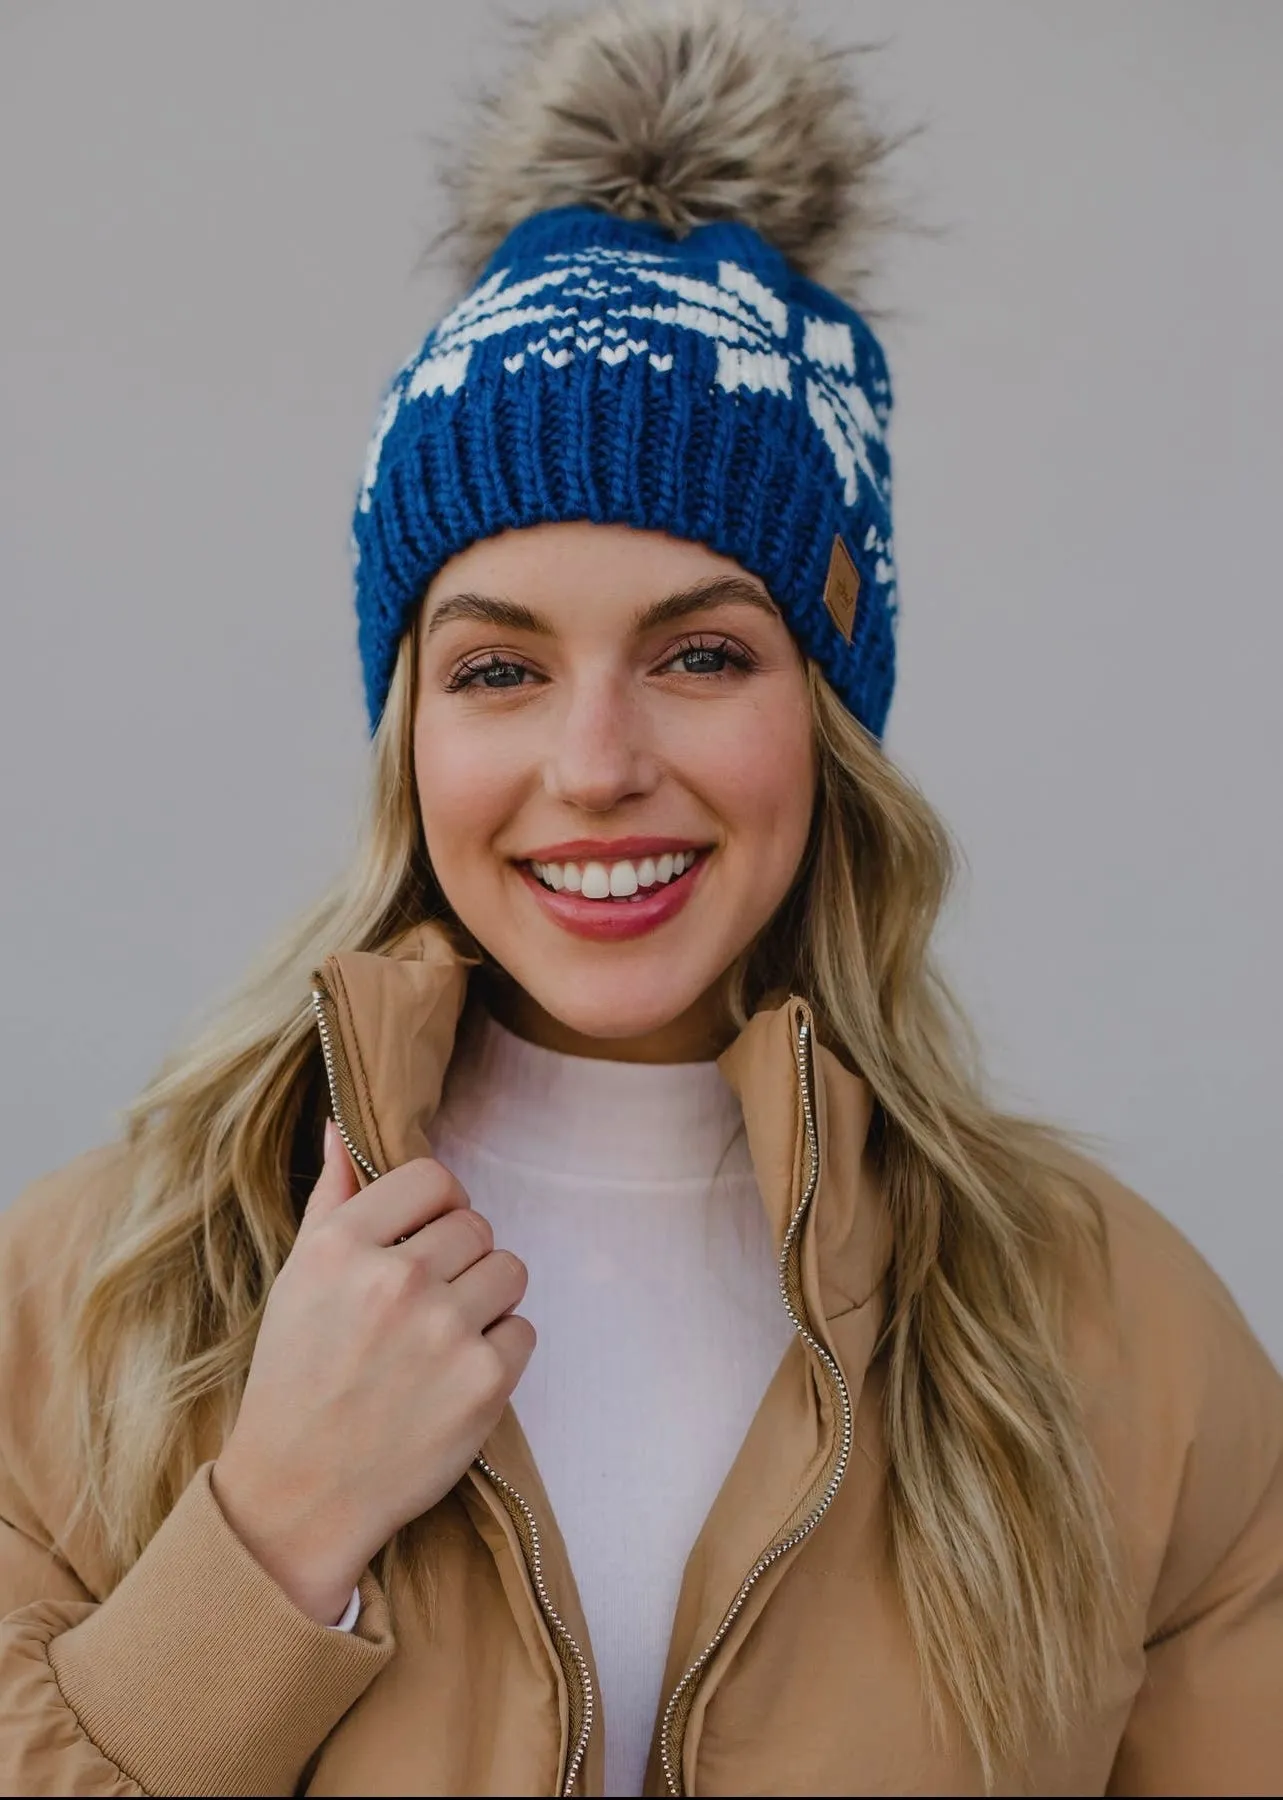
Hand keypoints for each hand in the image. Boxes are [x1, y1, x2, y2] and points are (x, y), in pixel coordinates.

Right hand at [212, 1121, 533, 1623]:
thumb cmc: (296, 1378)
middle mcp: (395, 1279)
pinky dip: (499, 1353)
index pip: (433, 1177)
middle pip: (477, 1224)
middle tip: (423, 1306)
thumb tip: (342, 1127)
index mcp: (342, 1245)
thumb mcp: (297, 1280)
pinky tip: (453, 1379)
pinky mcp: (484, 1381)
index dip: (436, 1206)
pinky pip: (524, 1331)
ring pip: (510, 1270)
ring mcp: (444, 1330)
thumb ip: (332, 1198)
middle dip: (460, 1258)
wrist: (299, 1495)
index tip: (423, 1238)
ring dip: (486, 1299)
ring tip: (441, 1338)